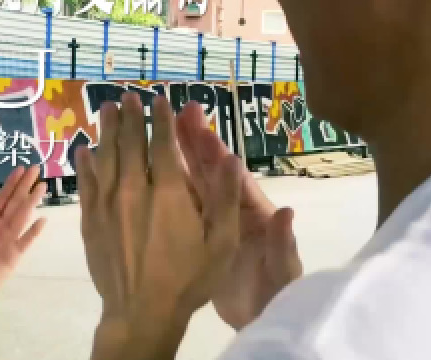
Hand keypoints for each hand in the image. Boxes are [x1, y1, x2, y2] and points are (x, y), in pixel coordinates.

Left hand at [0, 165, 46, 307]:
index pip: (2, 197)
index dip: (11, 183)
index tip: (21, 169)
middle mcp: (1, 226)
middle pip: (16, 202)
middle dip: (25, 185)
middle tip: (36, 169)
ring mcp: (9, 239)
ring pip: (22, 216)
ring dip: (32, 202)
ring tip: (41, 187)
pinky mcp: (14, 254)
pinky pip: (26, 241)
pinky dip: (34, 231)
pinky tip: (42, 220)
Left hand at [76, 92, 241, 358]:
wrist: (141, 311)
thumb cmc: (188, 279)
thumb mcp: (221, 242)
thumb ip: (225, 197)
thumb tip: (230, 157)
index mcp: (168, 191)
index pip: (162, 143)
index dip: (160, 119)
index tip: (158, 100)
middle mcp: (134, 189)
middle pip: (130, 143)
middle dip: (130, 117)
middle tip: (127, 96)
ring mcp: (108, 204)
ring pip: (105, 157)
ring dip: (106, 130)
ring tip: (106, 109)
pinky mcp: (91, 220)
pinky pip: (86, 183)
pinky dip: (85, 163)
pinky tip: (84, 150)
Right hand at [174, 102, 302, 329]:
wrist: (261, 318)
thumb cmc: (274, 292)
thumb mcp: (282, 271)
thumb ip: (283, 243)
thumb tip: (286, 211)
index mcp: (252, 212)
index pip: (231, 176)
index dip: (215, 152)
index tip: (199, 128)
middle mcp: (228, 210)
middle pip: (208, 170)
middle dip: (192, 142)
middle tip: (175, 112)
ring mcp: (209, 221)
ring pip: (188, 184)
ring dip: (174, 158)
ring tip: (156, 132)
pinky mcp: (193, 237)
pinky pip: (175, 209)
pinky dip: (161, 190)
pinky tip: (143, 174)